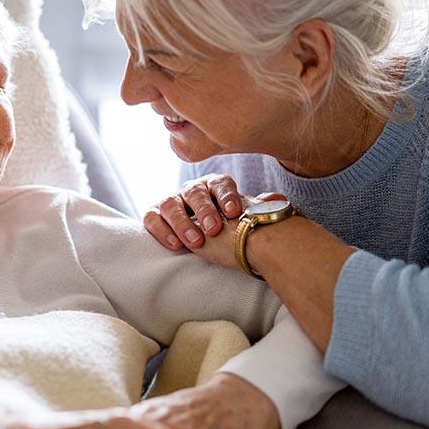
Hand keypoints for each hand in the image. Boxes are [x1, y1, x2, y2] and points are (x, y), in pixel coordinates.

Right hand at [144, 174, 285, 250]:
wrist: (209, 242)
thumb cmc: (229, 229)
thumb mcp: (245, 218)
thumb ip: (259, 208)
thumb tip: (276, 199)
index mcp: (215, 185)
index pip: (220, 183)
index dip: (226, 196)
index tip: (235, 213)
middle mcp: (192, 190)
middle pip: (195, 192)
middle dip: (204, 211)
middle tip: (213, 230)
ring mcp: (171, 202)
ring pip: (171, 204)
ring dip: (182, 222)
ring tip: (194, 242)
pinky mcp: (154, 216)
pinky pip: (152, 218)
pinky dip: (161, 229)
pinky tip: (174, 244)